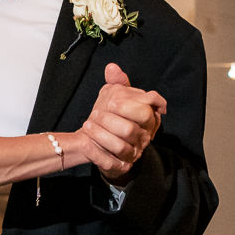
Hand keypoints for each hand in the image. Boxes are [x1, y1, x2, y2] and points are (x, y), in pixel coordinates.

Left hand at [81, 63, 166, 179]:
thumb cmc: (114, 116)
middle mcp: (145, 137)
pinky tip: (86, 141)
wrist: (104, 143)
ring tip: (87, 124)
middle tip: (95, 113)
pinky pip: (110, 162)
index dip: (128, 105)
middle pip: (131, 129)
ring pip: (120, 146)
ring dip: (101, 135)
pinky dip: (96, 151)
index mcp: (148, 118)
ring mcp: (134, 153)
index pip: (147, 110)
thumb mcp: (116, 96)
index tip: (111, 101)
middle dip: (111, 120)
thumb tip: (112, 68)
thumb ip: (117, 82)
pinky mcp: (121, 166)